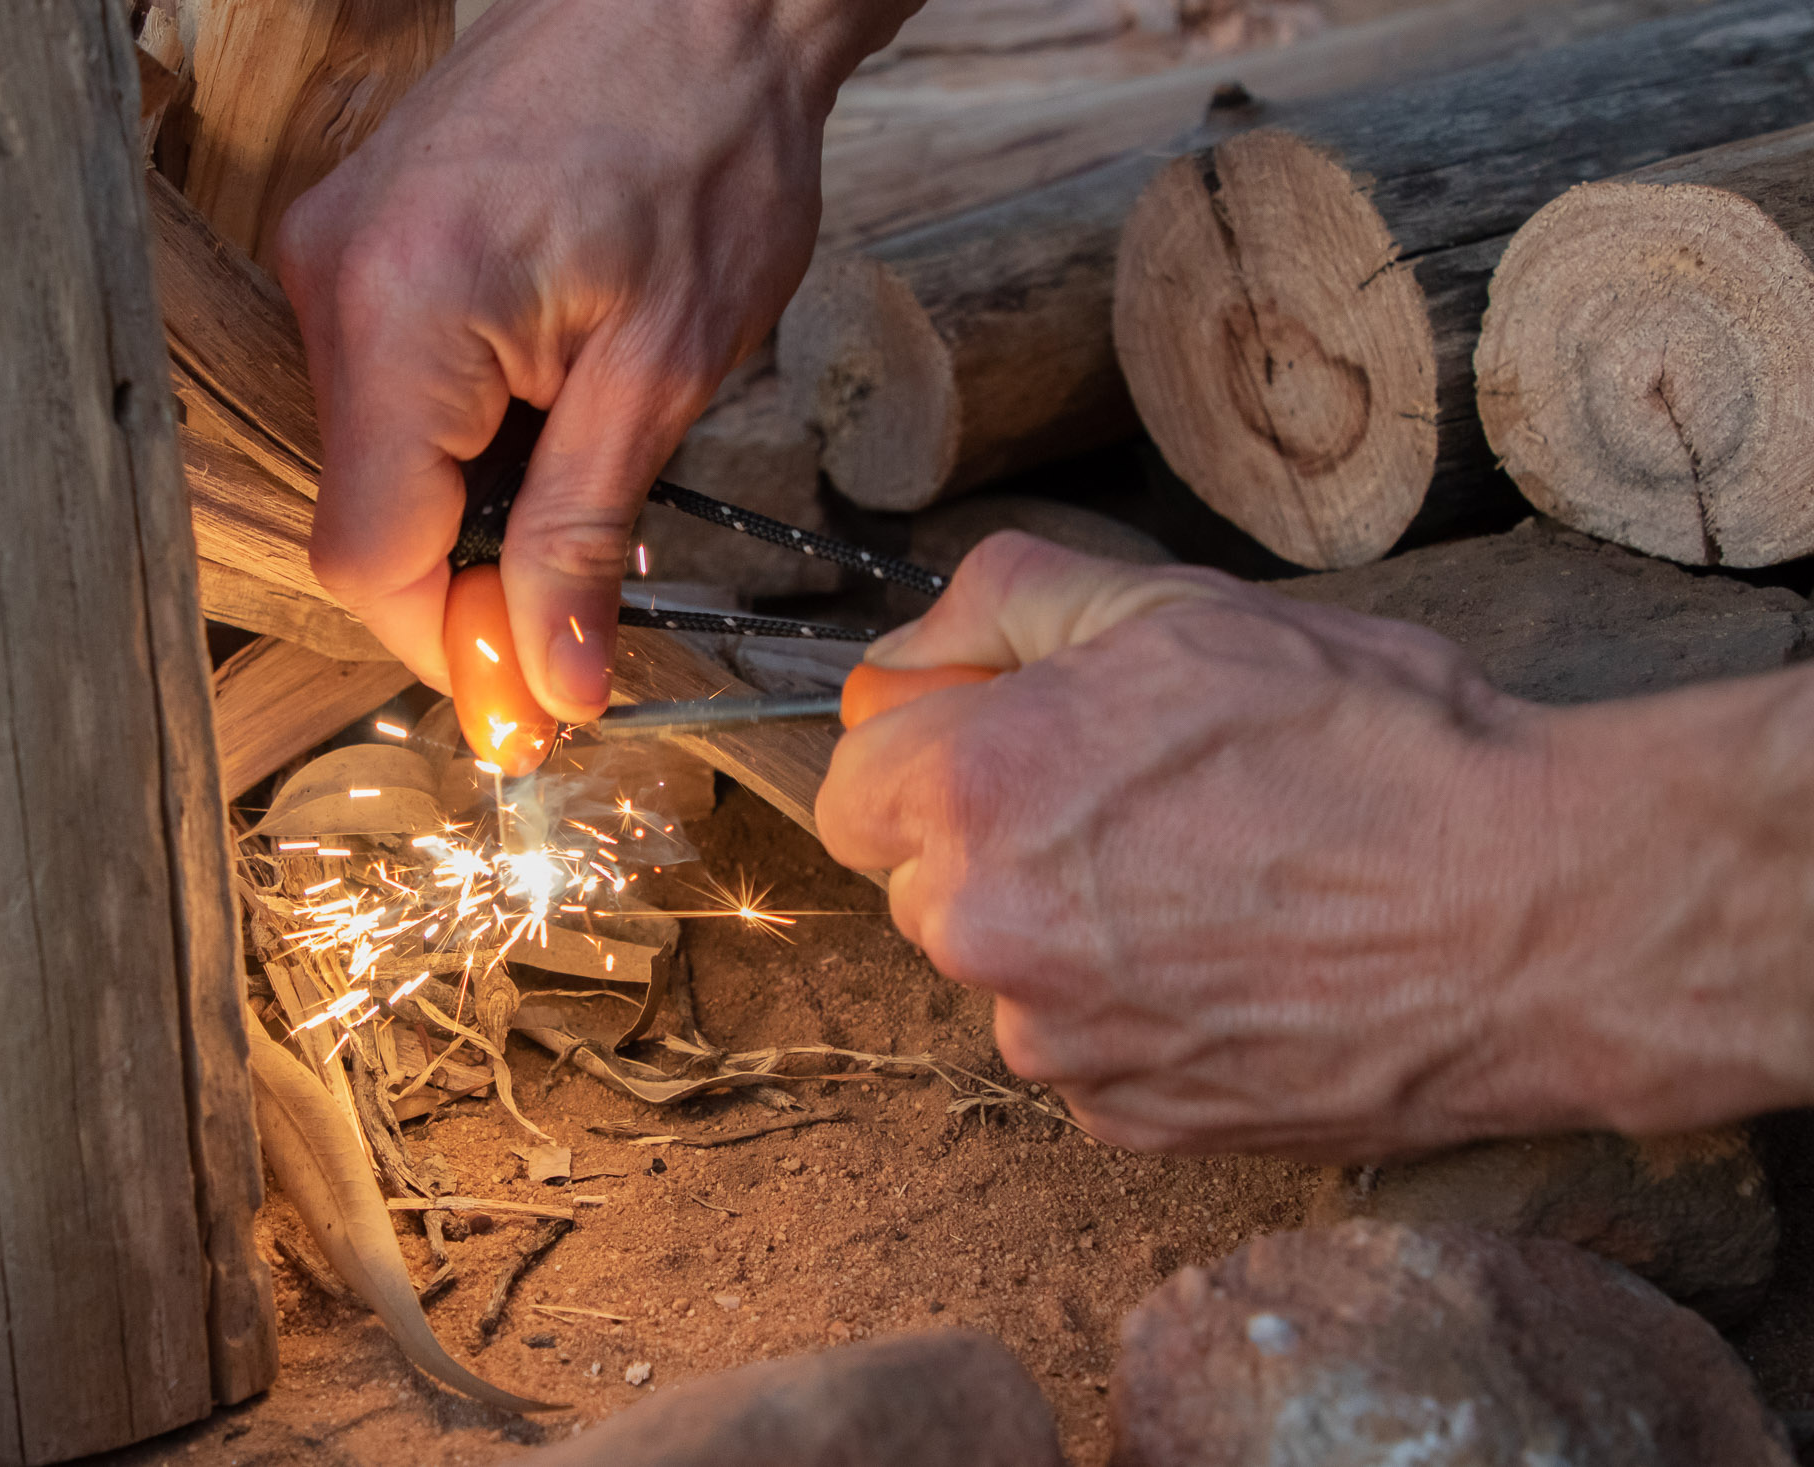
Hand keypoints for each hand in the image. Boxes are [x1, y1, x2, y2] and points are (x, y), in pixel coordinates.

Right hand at [278, 0, 910, 720]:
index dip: (454, 648)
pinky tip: (552, 408)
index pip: (371, 558)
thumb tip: (551, 682)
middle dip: (476, 582)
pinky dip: (467, 438)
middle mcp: (331, 280)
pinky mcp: (359, 242)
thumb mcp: (666, 371)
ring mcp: (333, 254)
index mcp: (402, 314)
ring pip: (381, 463)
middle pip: (370, 518)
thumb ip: (587, 535)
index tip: (538, 695)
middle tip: (590, 598)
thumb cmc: (707, 145)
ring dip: (479, 506)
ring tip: (591, 461)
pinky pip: (390, 394)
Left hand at [817, 532, 1813, 1158]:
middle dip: (997, 839)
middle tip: (1142, 801)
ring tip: (1218, 883)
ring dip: (1070, 930)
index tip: (1007, 741)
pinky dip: (1135, 1013)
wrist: (1533, 915)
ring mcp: (1056, 1044)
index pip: (852, 789)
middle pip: (926, 883)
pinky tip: (1239, 963)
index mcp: (976, 793)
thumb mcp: (1180, 606)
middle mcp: (986, 932)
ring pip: (1009, 972)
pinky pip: (1086, 1052)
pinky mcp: (1128, 1124)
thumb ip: (1005, 608)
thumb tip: (906, 659)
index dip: (929, 754)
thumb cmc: (1370, 746)